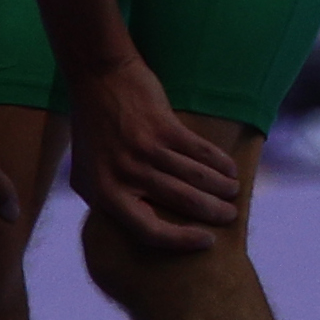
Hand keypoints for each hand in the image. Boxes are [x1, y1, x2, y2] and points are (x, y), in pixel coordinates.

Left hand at [68, 52, 250, 250]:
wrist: (96, 79)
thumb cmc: (92, 130)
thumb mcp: (86, 173)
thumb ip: (109, 200)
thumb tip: (140, 226)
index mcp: (104, 194)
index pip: (148, 231)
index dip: (182, 240)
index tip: (206, 240)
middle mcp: (125, 175)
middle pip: (182, 202)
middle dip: (214, 212)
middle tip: (229, 215)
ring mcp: (144, 150)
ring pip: (196, 177)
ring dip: (221, 187)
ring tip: (233, 192)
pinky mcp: (162, 126)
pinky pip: (200, 151)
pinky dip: (220, 162)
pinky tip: (230, 168)